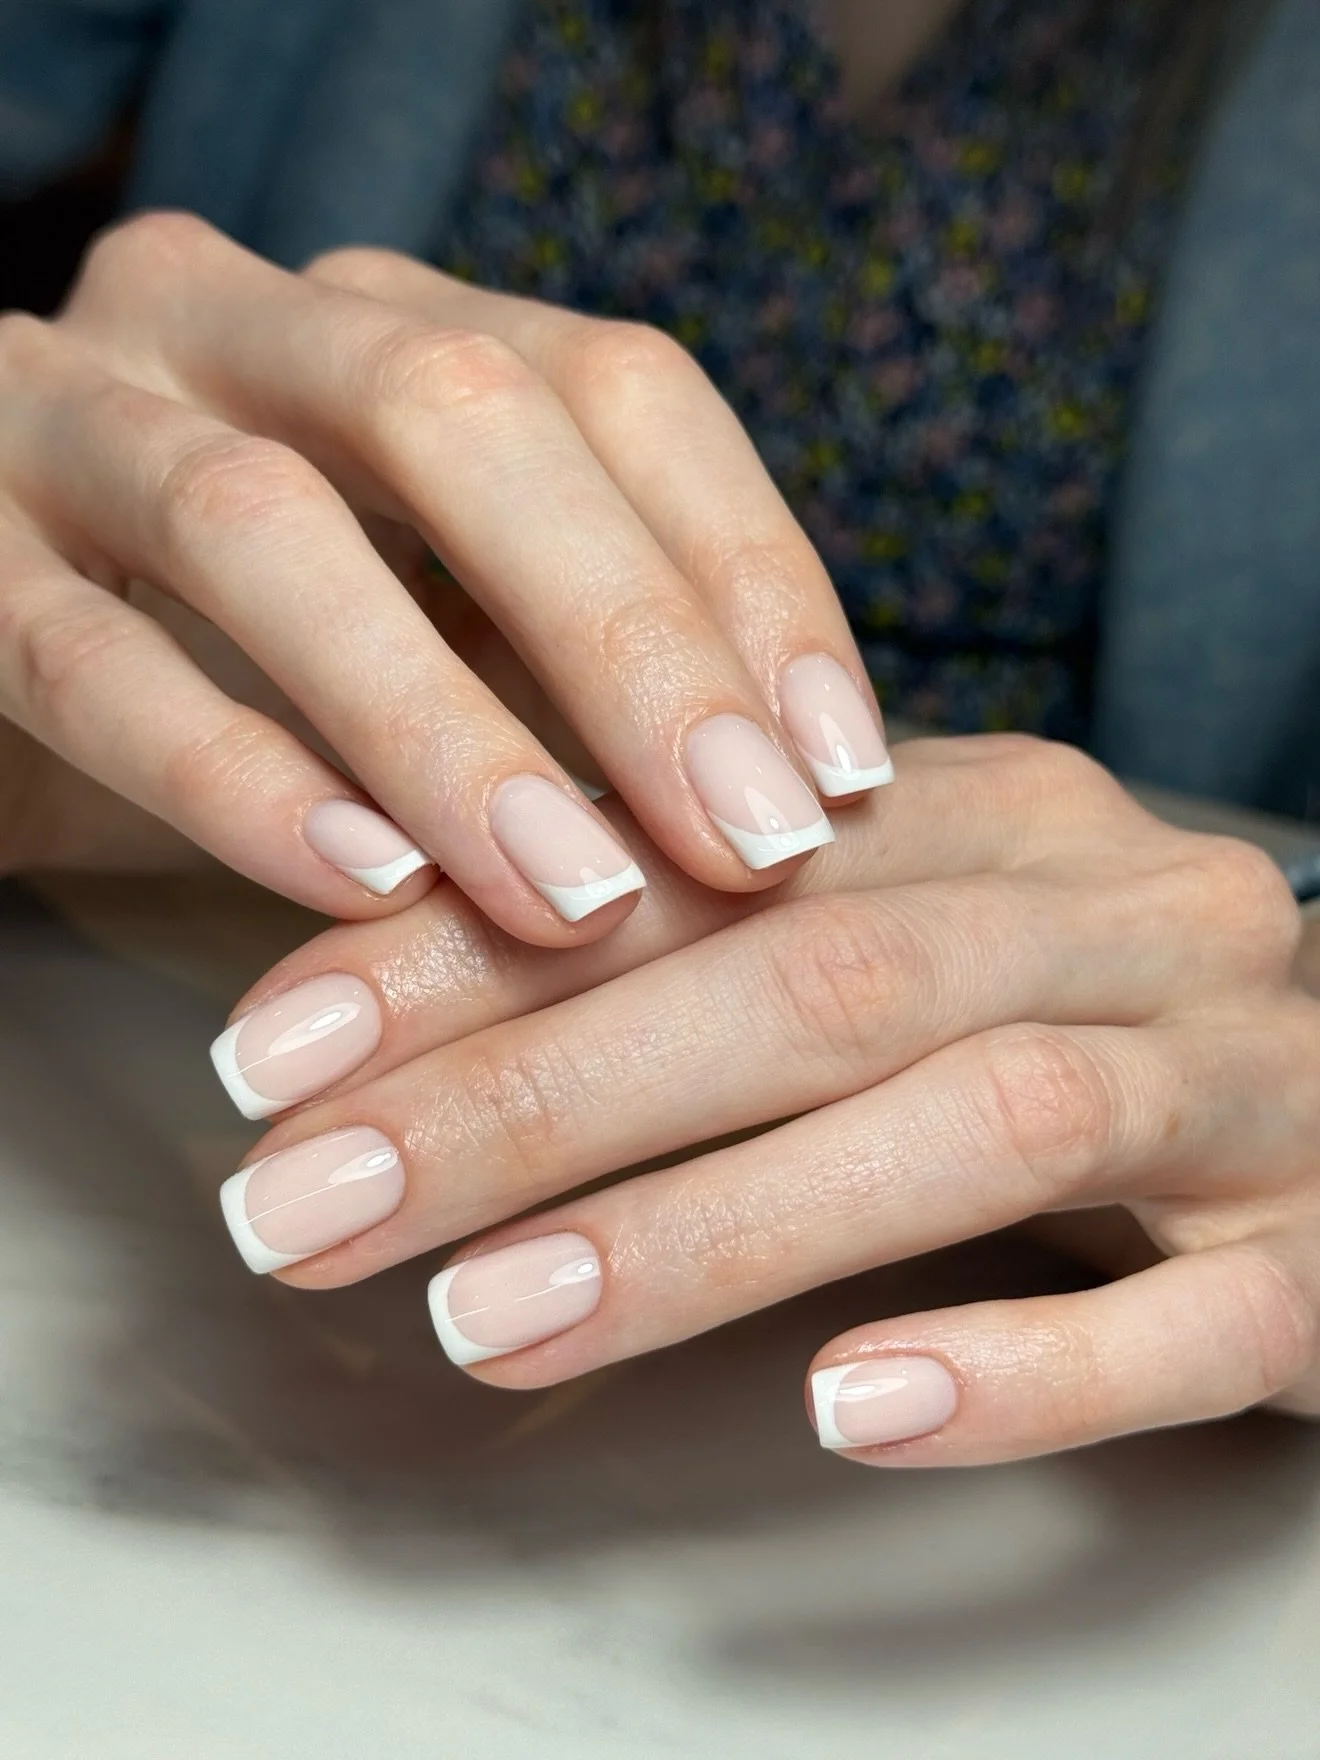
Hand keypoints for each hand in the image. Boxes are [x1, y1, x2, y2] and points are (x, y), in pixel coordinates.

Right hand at [0, 214, 886, 935]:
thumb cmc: (240, 669)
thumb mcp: (429, 642)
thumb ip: (564, 679)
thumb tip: (787, 792)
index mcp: (382, 322)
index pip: (616, 385)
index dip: (748, 568)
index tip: (842, 768)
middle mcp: (231, 322)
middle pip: (462, 413)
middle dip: (627, 634)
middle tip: (750, 839)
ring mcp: (62, 412)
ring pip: (262, 525)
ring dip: (438, 724)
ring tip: (573, 895)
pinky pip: (83, 652)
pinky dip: (230, 774)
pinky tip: (359, 883)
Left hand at [209, 735, 1319, 1464]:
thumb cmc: (1084, 1013)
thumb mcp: (903, 926)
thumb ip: (715, 934)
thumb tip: (418, 1001)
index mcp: (992, 816)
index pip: (702, 858)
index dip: (474, 950)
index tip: (276, 1057)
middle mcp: (1118, 913)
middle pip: (816, 978)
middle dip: (538, 1094)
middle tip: (312, 1202)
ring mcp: (1241, 1081)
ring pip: (980, 1121)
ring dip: (719, 1228)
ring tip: (493, 1322)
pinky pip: (1189, 1318)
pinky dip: (1019, 1365)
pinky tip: (854, 1409)